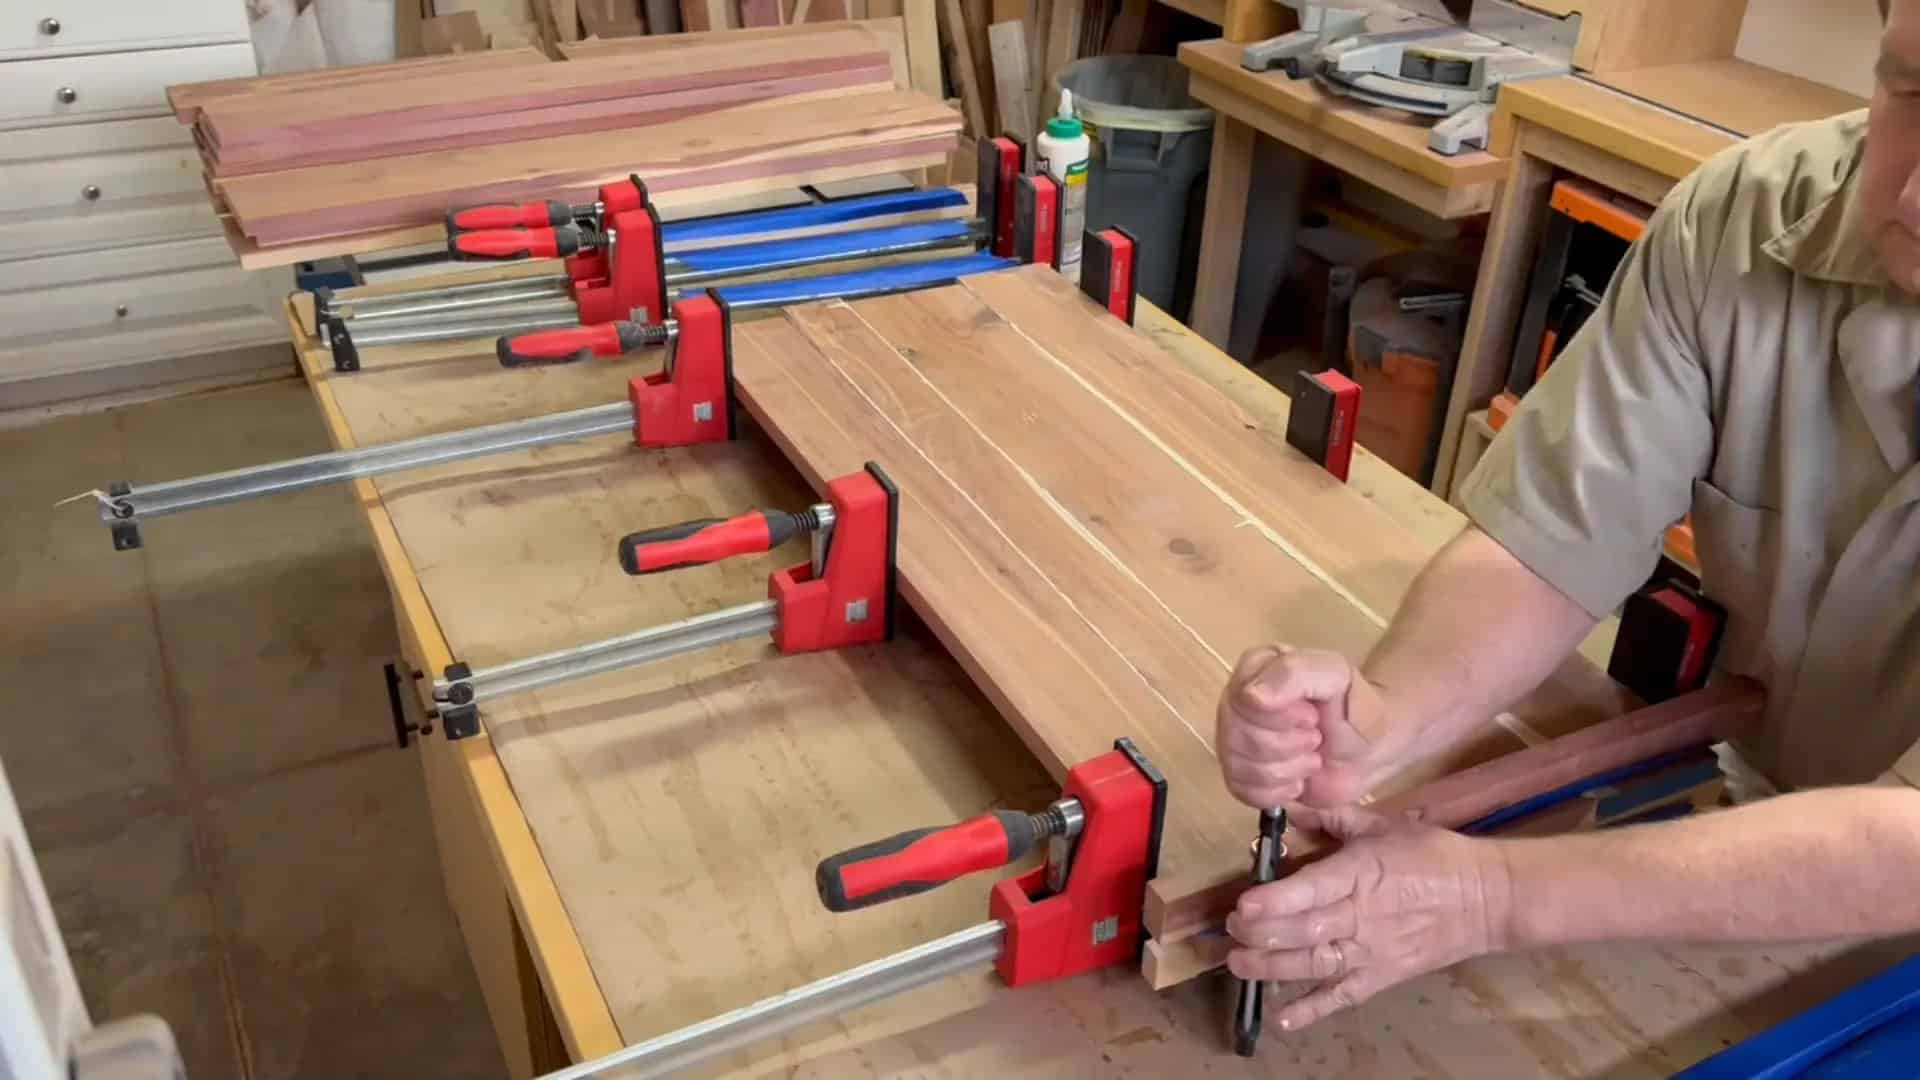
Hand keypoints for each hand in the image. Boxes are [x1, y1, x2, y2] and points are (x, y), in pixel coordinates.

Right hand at [1216, 645, 1388, 807]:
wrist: (1368, 749)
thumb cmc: (1352, 708)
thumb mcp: (1335, 676)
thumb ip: (1294, 674)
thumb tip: (1251, 697)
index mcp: (1254, 669)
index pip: (1244, 700)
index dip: (1282, 717)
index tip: (1312, 715)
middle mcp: (1236, 702)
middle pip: (1240, 736)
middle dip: (1289, 745)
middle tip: (1315, 737)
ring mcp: (1233, 739)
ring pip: (1240, 766)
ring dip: (1288, 769)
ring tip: (1310, 757)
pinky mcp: (1240, 775)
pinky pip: (1242, 791)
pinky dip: (1278, 791)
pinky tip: (1297, 779)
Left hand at [1225, 808, 1511, 1030]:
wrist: (1485, 898)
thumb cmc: (1432, 855)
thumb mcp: (1382, 825)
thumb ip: (1332, 819)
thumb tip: (1288, 811)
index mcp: (1361, 874)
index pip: (1312, 890)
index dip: (1276, 900)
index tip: (1243, 904)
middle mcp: (1361, 916)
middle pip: (1304, 931)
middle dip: (1260, 933)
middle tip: (1230, 929)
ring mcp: (1371, 952)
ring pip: (1315, 965)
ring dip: (1272, 968)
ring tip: (1238, 964)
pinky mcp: (1381, 977)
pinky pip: (1343, 997)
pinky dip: (1312, 1010)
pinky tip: (1281, 1018)